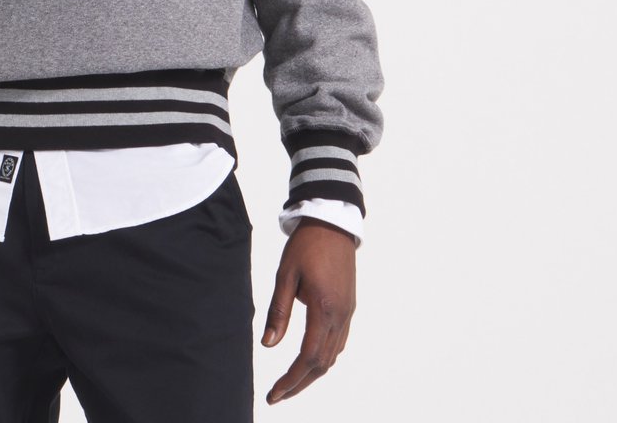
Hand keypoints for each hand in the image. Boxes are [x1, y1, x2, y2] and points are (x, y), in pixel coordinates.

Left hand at [260, 217, 356, 404]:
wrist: (332, 222)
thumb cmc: (306, 245)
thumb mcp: (285, 275)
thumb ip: (278, 311)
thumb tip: (268, 344)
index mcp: (324, 309)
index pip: (308, 357)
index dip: (291, 380)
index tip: (274, 394)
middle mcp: (340, 316)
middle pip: (322, 363)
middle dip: (300, 383)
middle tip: (278, 395)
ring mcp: (347, 312)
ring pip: (333, 355)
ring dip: (312, 372)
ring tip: (291, 382)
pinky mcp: (348, 306)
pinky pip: (338, 342)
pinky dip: (324, 357)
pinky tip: (310, 358)